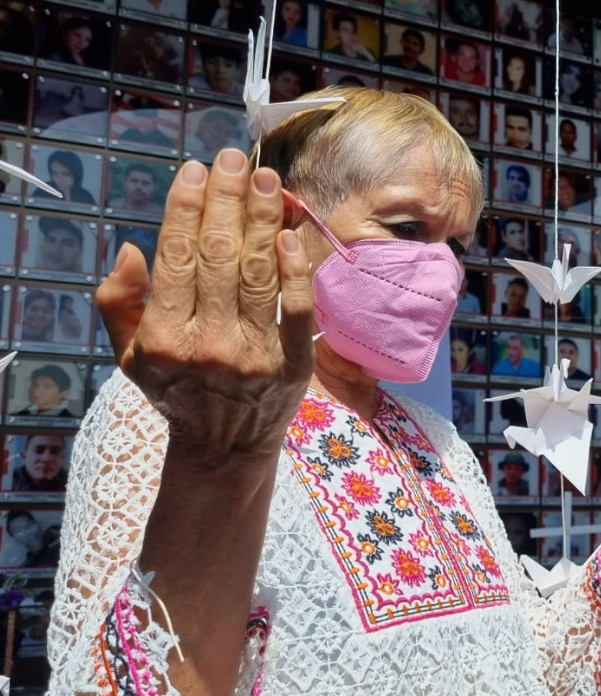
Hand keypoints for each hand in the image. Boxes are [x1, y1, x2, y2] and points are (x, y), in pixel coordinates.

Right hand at [97, 148, 314, 465]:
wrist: (225, 448)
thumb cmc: (177, 390)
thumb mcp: (131, 354)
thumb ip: (120, 303)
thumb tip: (131, 249)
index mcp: (163, 338)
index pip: (176, 257)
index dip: (186, 209)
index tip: (196, 171)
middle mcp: (208, 345)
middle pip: (219, 256)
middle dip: (228, 200)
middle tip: (235, 160)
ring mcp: (253, 356)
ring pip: (259, 273)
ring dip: (264, 219)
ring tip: (267, 179)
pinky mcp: (293, 367)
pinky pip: (297, 310)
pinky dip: (296, 271)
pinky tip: (290, 234)